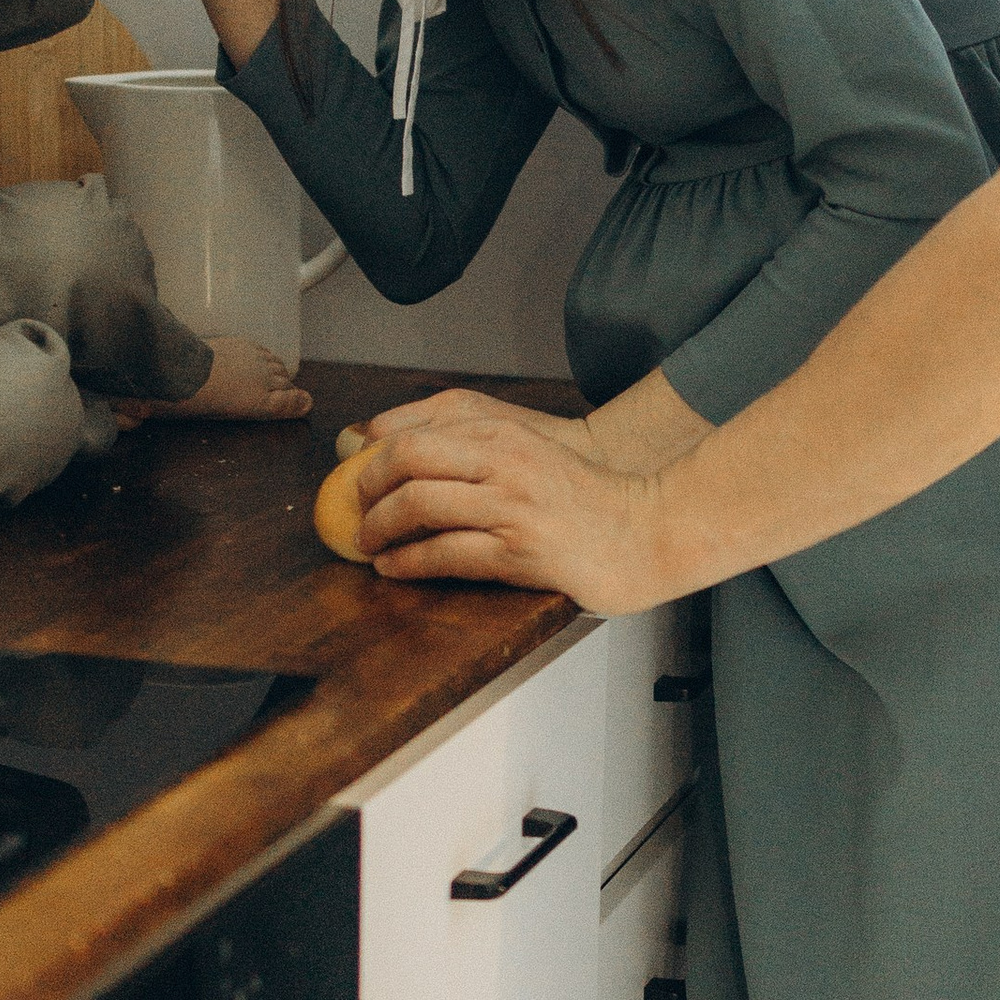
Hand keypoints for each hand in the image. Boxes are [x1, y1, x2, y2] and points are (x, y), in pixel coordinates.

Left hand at [351, 390, 692, 612]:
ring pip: (418, 505)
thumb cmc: (585, 498)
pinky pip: (444, 554)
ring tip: (367, 542)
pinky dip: (408, 562)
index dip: (373, 456)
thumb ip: (471, 445)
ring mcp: (510, 506)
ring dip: (379, 527)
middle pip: (407, 460)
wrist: (644, 532)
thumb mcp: (528, 454)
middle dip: (366, 487)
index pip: (415, 432)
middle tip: (354, 508)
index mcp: (503, 432)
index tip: (355, 477)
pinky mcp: (517, 551)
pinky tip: (393, 568)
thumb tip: (396, 448)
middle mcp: (503, 460)